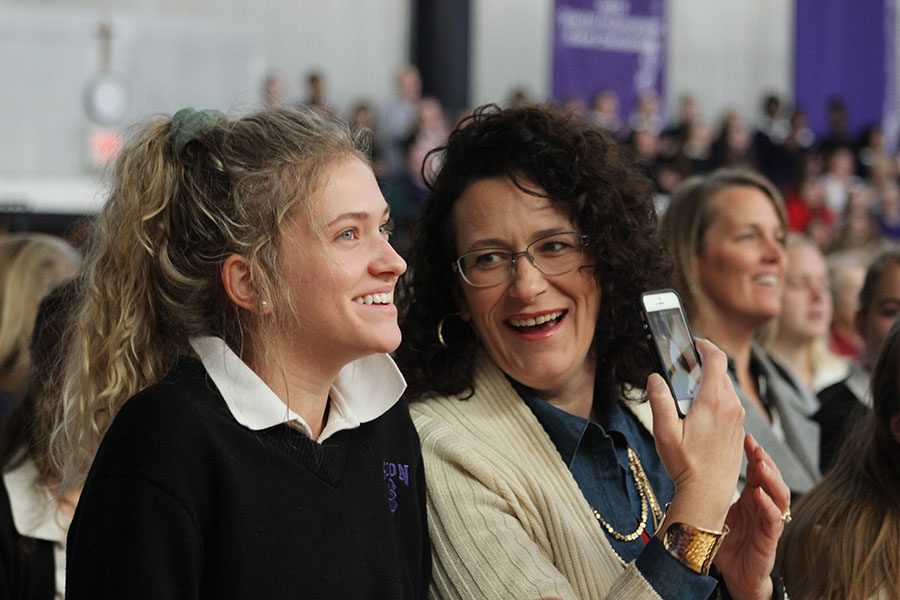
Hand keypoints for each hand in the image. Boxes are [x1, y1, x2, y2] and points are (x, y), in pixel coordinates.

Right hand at [647, 338, 744, 531]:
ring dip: (708, 384)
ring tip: (686, 395)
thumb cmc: (685, 464)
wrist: (708, 494)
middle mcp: (731, 405)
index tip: (692, 343)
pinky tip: (697, 414)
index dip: (704, 346)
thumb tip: (656, 378)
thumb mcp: (664, 431)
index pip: (716, 358)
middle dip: (702, 366)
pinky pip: (729, 404)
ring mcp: (738, 418)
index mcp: (714, 400)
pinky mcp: (738, 430)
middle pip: (720, 372)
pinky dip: (715, 400)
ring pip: (725, 388)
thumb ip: (659, 400)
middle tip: (681, 370)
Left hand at [715, 433, 789, 599]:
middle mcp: (763, 505)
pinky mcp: (769, 538)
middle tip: (754, 445)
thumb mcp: (715, 510)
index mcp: (751, 496)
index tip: (745, 435)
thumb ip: (707, 490)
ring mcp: (768, 521)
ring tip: (761, 464)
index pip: (756, 469)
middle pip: (771, 477)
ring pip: (779, 495)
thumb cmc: (725, 540)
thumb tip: (682, 464)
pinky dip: (768, 507)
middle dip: (764, 459)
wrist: (733, 574)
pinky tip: (760, 495)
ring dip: (771, 478)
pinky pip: (774, 520)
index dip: (754, 453)